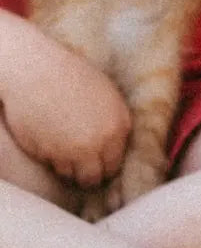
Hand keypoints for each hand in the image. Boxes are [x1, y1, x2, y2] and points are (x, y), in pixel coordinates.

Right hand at [0, 31, 129, 187]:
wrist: (33, 69)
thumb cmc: (71, 76)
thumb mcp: (109, 97)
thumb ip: (118, 125)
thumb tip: (120, 148)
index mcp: (116, 129)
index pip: (113, 166)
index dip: (105, 166)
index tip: (98, 164)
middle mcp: (94, 144)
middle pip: (92, 178)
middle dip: (87, 174)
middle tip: (81, 165)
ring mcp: (66, 151)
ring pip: (68, 174)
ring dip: (66, 165)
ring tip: (60, 144)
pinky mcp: (41, 152)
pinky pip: (47, 163)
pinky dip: (47, 155)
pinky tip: (46, 136)